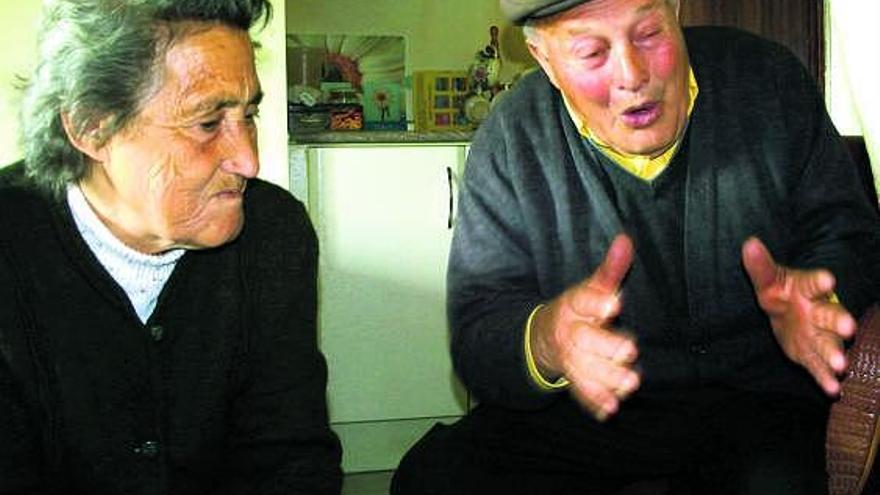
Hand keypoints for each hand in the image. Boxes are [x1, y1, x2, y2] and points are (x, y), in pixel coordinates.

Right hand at [530, 234, 640, 420]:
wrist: (545, 338)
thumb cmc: (579, 311)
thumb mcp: (590, 289)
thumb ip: (610, 270)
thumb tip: (625, 241)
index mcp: (573, 306)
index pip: (582, 301)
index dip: (596, 303)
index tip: (614, 304)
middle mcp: (569, 333)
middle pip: (584, 340)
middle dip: (605, 346)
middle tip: (628, 350)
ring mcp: (570, 359)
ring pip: (584, 370)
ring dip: (605, 378)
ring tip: (629, 383)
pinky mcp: (574, 380)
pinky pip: (582, 393)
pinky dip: (595, 402)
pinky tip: (609, 409)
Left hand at [741, 237, 856, 395]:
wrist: (787, 313)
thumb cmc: (780, 292)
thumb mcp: (767, 280)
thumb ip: (759, 266)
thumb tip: (748, 244)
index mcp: (807, 289)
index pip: (814, 283)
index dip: (820, 280)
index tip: (828, 279)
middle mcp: (818, 312)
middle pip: (832, 315)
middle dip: (840, 321)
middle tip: (849, 327)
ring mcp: (818, 334)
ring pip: (829, 344)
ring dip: (835, 354)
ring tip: (842, 366)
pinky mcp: (812, 354)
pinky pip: (819, 366)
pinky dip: (825, 378)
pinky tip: (833, 389)